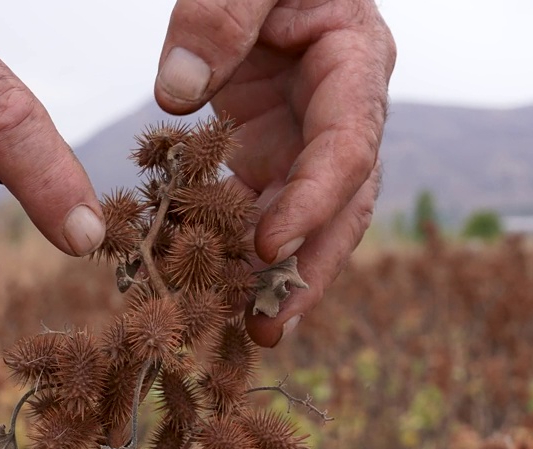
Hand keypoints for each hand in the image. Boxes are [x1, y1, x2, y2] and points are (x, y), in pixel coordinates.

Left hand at [153, 0, 394, 345]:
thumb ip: (218, 15)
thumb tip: (176, 93)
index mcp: (355, 62)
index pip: (347, 146)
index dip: (312, 201)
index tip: (266, 245)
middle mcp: (343, 111)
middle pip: (342, 205)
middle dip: (309, 269)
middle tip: (271, 327)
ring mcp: (307, 136)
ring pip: (305, 221)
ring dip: (276, 278)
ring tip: (242, 332)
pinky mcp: (269, 149)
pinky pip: (259, 208)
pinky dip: (236, 252)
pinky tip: (208, 290)